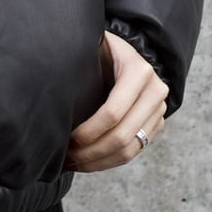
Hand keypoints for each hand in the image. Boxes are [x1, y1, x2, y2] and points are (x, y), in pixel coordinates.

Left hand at [64, 30, 167, 171]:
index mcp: (138, 71)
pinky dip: (110, 161)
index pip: (112, 113)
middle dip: (91, 152)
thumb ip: (79, 65)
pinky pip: (135, 150)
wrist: (128, 52)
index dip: (88, 131)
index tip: (66, 139)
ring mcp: (160, 110)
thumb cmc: (101, 50)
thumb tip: (51, 96)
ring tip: (75, 163)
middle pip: (122, 136)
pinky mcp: (157, 123)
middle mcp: (155, 91)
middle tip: (67, 157)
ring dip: (100, 162)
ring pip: (130, 149)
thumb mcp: (92, 49)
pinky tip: (90, 161)